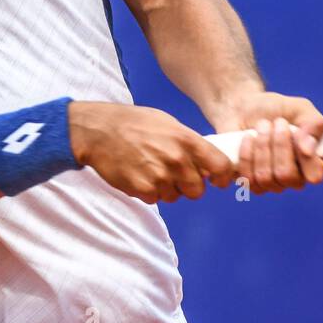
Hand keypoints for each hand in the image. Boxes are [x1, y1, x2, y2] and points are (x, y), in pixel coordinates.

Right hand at [68, 101, 233, 204]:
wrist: (100, 132)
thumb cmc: (135, 123)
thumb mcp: (169, 124)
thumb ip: (190, 143)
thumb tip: (207, 162)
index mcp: (186, 140)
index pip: (220, 166)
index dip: (223, 177)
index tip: (218, 180)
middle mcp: (176, 160)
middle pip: (198, 190)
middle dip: (189, 186)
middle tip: (176, 174)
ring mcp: (159, 177)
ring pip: (175, 197)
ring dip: (168, 189)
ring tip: (152, 169)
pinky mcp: (142, 189)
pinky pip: (155, 199)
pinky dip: (150, 191)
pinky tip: (140, 174)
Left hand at [211, 91, 322, 193]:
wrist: (245, 106)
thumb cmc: (278, 109)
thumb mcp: (302, 108)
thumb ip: (313, 125)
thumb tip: (308, 150)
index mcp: (312, 162)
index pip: (315, 175)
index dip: (307, 159)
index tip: (296, 133)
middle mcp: (294, 178)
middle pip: (287, 176)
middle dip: (279, 145)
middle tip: (277, 121)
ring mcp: (271, 184)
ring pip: (265, 177)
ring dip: (262, 146)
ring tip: (262, 125)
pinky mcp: (249, 182)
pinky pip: (247, 178)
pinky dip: (246, 153)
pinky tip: (248, 137)